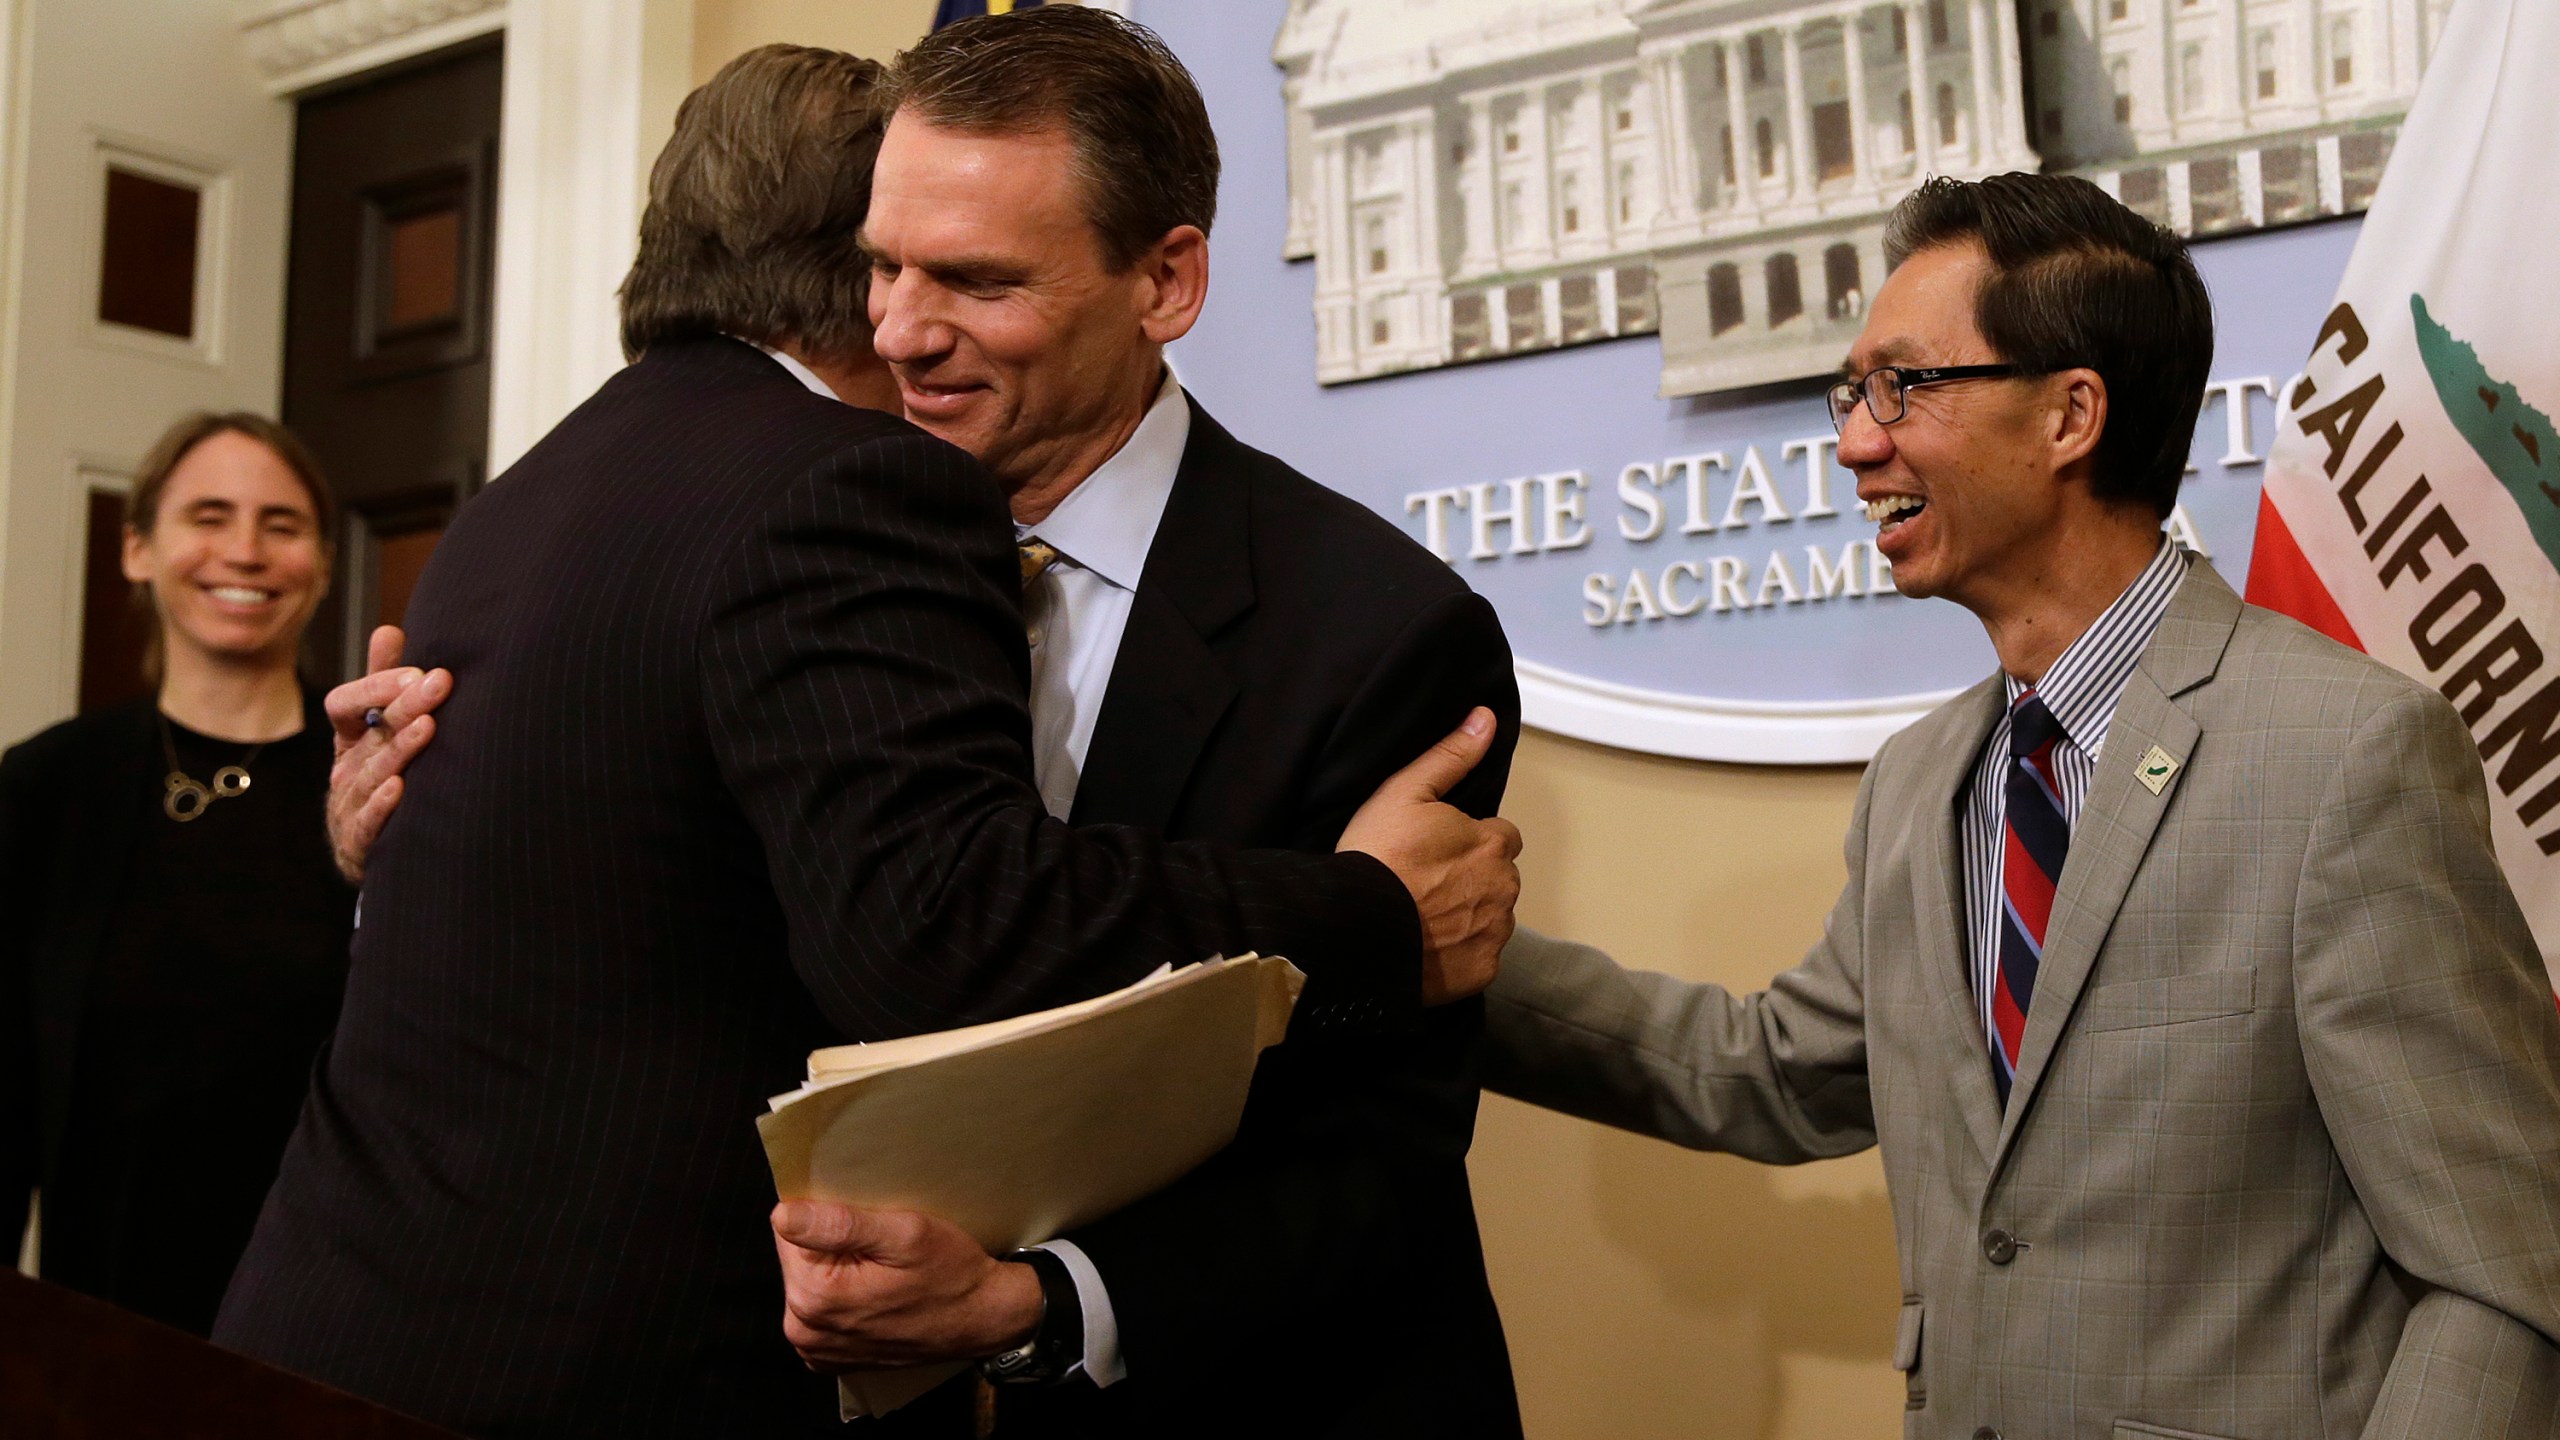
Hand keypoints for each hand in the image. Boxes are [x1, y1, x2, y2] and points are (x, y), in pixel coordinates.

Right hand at [324, 625, 450, 883]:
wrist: (376, 852)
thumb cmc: (381, 777)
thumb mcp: (377, 730)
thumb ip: (381, 683)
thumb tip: (389, 629)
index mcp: (349, 739)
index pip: (344, 704)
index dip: (374, 686)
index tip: (416, 670)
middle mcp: (345, 769)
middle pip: (370, 733)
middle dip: (402, 706)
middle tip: (439, 682)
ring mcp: (348, 806)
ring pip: (371, 773)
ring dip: (399, 749)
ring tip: (428, 726)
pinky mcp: (358, 844)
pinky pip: (367, 822)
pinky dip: (382, 805)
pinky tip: (401, 787)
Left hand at [771, 1201, 1042, 1371]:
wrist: (983, 1317)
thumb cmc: (950, 1274)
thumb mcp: (905, 1234)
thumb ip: (839, 1224)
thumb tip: (782, 1214)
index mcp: (814, 1297)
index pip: (789, 1230)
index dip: (827, 1215)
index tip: (866, 1220)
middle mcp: (805, 1330)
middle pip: (796, 1259)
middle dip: (831, 1245)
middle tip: (880, 1243)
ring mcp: (816, 1349)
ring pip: (809, 1283)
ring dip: (838, 1270)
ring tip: (883, 1267)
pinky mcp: (830, 1357)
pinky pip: (822, 1310)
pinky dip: (844, 1296)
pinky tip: (878, 1291)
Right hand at [1336, 707, 1523, 1005]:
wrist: (1352, 928)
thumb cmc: (1375, 856)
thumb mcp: (1403, 791)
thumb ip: (1449, 756)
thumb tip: (1485, 718)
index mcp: (1492, 844)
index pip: (1500, 837)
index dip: (1469, 842)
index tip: (1437, 851)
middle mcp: (1504, 888)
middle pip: (1498, 879)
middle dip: (1472, 880)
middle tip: (1425, 884)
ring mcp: (1494, 932)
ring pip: (1491, 918)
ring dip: (1468, 916)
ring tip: (1421, 916)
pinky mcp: (1481, 970)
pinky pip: (1480, 957)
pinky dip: (1460, 953)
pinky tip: (1426, 947)